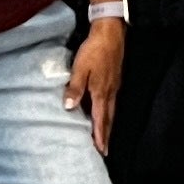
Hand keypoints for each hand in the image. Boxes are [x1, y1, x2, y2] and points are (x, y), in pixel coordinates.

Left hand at [66, 21, 125, 152]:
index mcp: (101, 92)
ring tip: (104, 137)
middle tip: (104, 150)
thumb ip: (75, 88)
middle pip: (109, 119)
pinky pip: (111, 103)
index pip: (100, 120)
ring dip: (108, 126)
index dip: (99, 136)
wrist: (111, 33)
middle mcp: (110, 92)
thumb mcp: (80, 68)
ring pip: (111, 111)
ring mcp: (114, 86)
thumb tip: (69, 107)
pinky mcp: (114, 80)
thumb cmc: (94, 50)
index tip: (100, 150)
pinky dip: (108, 114)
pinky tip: (104, 113)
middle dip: (106, 135)